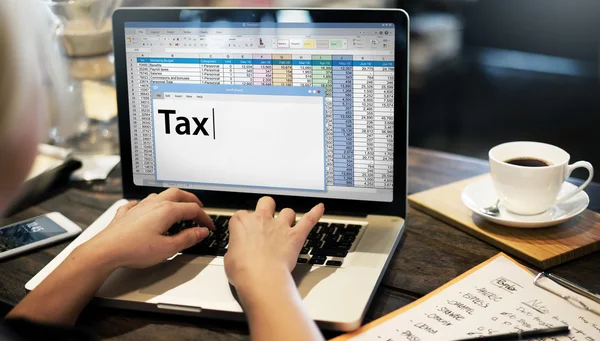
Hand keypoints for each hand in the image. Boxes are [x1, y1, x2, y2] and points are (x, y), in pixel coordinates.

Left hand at [80, 188, 214, 268]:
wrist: (105, 250)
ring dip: (172, 198)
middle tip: (198, 207)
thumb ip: (187, 239)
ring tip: (177, 205)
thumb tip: (201, 232)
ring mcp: (139, 207)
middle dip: (191, 199)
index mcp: (167, 211)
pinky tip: (145, 208)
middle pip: (178, 194)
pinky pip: (139, 202)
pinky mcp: (126, 213)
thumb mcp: (167, 248)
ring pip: (159, 195)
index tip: (209, 226)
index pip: (193, 209)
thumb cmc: (134, 250)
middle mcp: (154, 204)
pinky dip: (147, 204)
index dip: (204, 217)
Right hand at [224, 196, 324, 289]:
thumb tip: (238, 253)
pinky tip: (320, 208)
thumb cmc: (243, 270)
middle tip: (267, 216)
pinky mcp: (295, 236)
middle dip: (267, 207)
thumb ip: (235, 249)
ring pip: (287, 211)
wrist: (260, 278)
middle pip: (266, 202)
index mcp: (241, 223)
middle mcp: (261, 220)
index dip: (244, 224)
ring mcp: (280, 226)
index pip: (241, 215)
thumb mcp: (228, 259)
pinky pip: (309, 220)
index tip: (245, 232)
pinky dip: (315, 213)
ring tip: (287, 224)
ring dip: (287, 216)